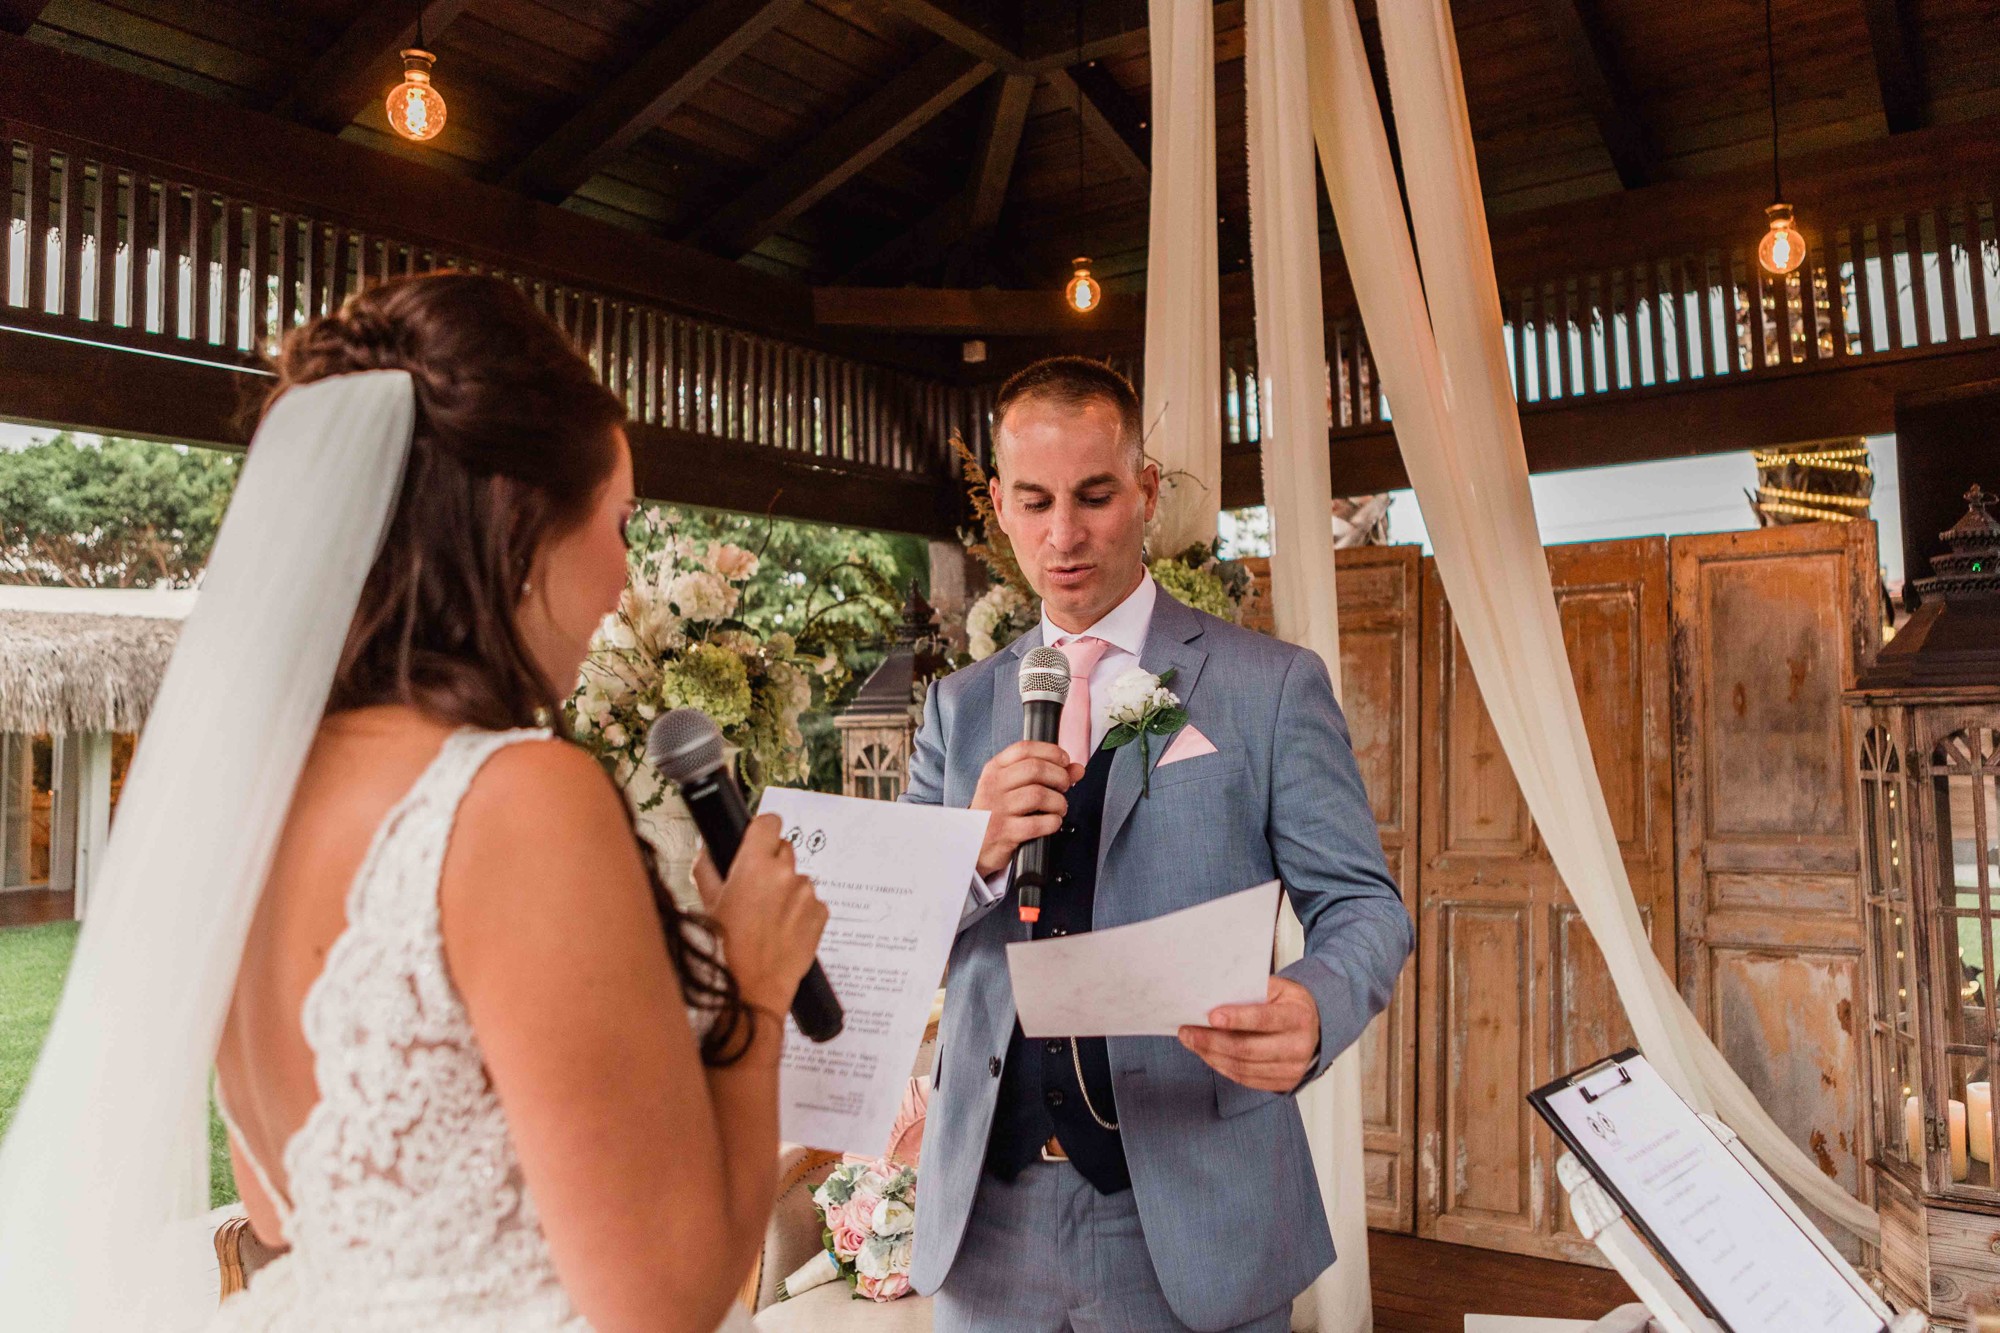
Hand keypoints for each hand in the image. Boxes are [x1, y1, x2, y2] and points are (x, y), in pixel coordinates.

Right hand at [694, 814, 828, 1016]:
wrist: (752, 987)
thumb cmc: (726, 949)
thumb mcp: (708, 904)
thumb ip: (708, 868)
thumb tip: (708, 848)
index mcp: (754, 864)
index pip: (768, 822)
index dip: (762, 831)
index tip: (758, 840)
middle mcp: (785, 873)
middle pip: (784, 849)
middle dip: (771, 864)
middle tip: (756, 890)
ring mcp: (806, 893)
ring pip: (797, 878)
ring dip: (786, 890)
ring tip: (768, 918)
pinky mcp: (821, 913)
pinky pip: (811, 901)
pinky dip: (800, 910)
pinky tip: (783, 930)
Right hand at [969, 741, 1085, 878]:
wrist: (974, 843)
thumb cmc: (996, 812)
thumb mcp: (1012, 788)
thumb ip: (1045, 774)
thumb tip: (1077, 769)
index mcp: (995, 769)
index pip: (1024, 749)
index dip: (1051, 752)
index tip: (1064, 761)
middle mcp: (994, 785)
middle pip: (1035, 769)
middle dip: (1059, 777)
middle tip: (1064, 787)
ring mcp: (998, 808)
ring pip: (1039, 795)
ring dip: (1058, 802)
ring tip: (1059, 808)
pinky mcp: (1004, 831)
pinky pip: (1037, 824)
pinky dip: (1052, 823)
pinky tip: (1052, 823)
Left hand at [1178, 976, 1321, 1092]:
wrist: (1317, 1027)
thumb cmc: (1291, 1004)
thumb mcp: (1279, 988)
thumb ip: (1252, 991)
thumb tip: (1215, 995)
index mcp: (1298, 1017)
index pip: (1264, 1019)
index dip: (1237, 1018)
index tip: (1211, 1016)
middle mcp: (1298, 1046)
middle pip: (1248, 1049)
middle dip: (1212, 1041)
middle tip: (1188, 1031)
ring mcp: (1292, 1069)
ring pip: (1243, 1067)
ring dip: (1212, 1055)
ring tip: (1192, 1042)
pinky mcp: (1283, 1083)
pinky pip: (1246, 1079)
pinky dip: (1222, 1067)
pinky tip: (1208, 1055)